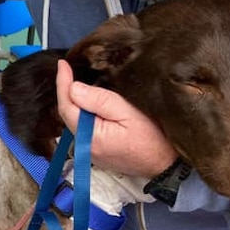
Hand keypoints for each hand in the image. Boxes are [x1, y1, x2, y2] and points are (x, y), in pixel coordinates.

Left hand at [55, 60, 176, 177]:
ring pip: (76, 121)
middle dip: (67, 91)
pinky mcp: (98, 153)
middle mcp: (85, 148)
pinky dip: (84, 113)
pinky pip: (85, 129)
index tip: (63, 65)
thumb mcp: (128, 112)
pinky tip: (88, 102)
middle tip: (68, 69)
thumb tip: (74, 88)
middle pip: (68, 114)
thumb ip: (100, 100)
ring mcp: (90, 153)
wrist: (167, 164)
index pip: (67, 106)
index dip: (63, 83)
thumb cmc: (153, 139)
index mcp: (89, 137)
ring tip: (75, 81)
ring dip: (75, 102)